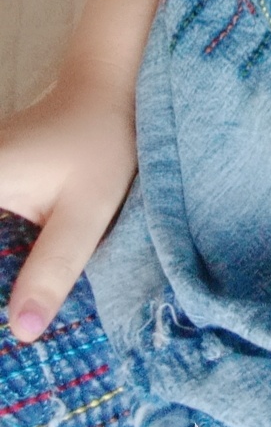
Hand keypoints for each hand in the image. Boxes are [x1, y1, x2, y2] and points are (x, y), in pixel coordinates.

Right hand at [0, 63, 136, 342]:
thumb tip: (21, 333)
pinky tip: (19, 285)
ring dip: (4, 278)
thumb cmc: (99, 143)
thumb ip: (53, 269)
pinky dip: (5, 264)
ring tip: (23, 313)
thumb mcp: (86, 211)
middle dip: (1, 292)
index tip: (12, 326)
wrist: (104, 93)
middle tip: (27, 326)